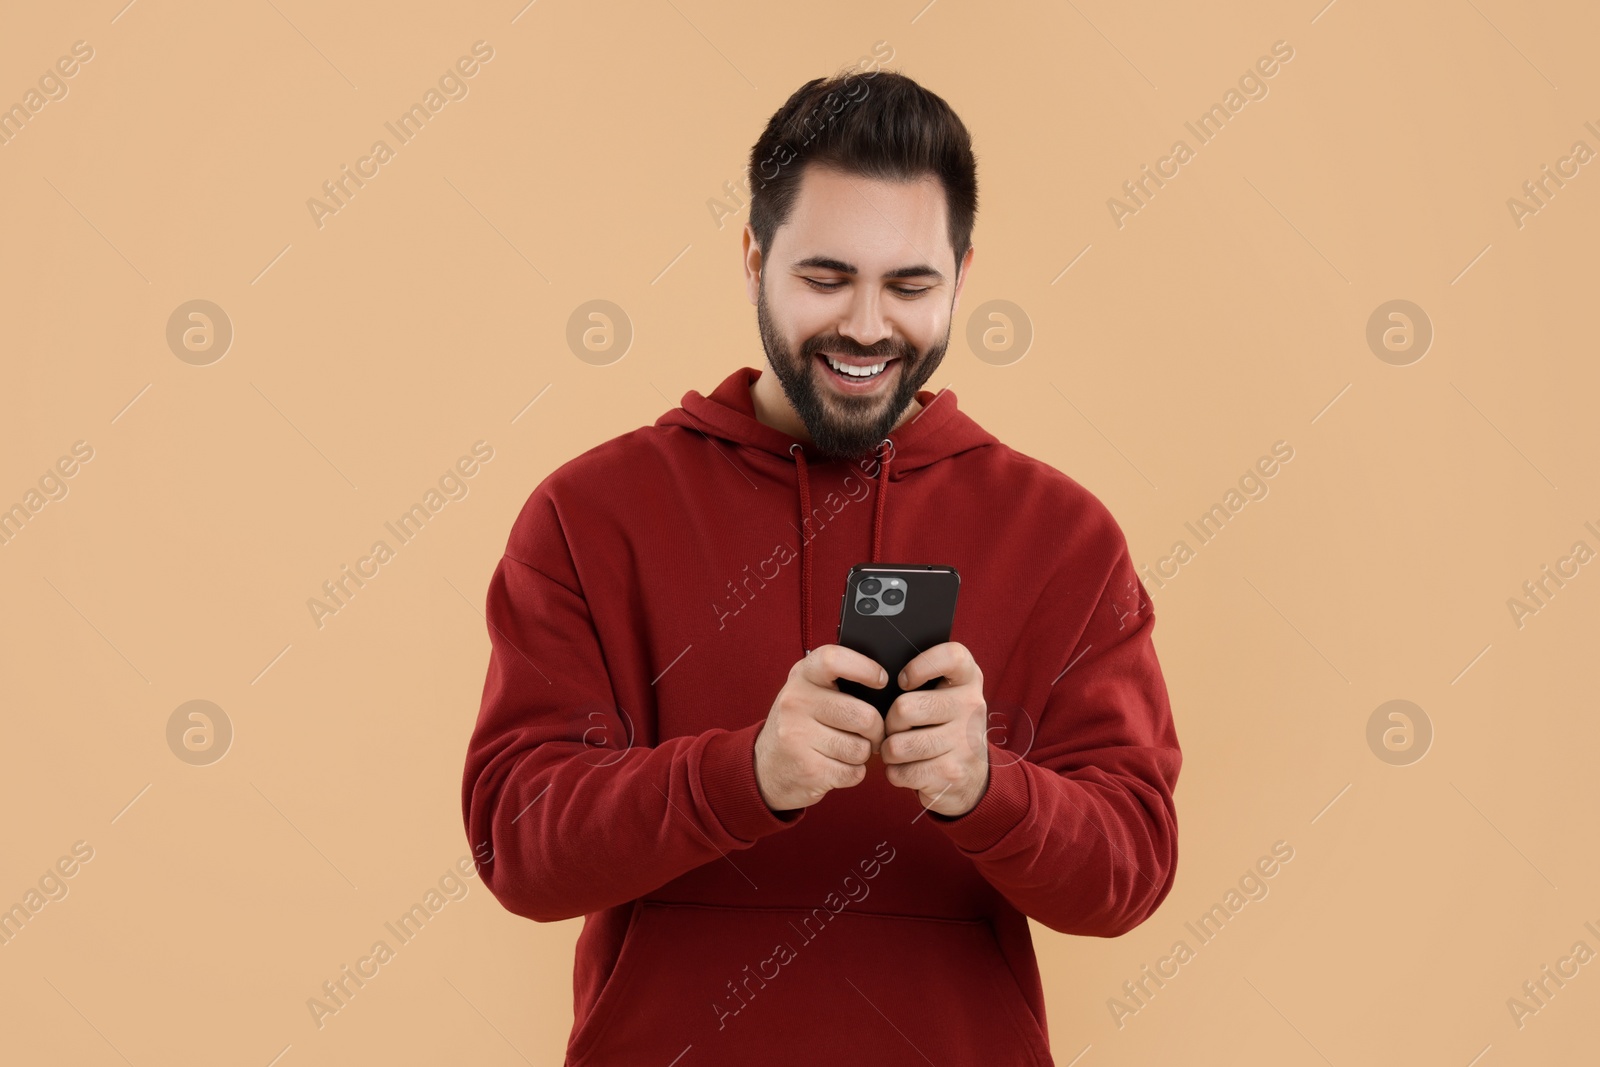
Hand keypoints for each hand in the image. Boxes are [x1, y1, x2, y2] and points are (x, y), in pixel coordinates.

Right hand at [754, 645, 887, 812]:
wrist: (765, 769)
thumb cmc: (801, 725)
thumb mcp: (809, 693)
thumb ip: (837, 682)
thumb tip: (887, 686)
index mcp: (801, 676)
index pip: (834, 660)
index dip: (864, 668)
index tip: (881, 680)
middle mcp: (795, 703)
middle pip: (864, 716)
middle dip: (877, 730)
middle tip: (872, 734)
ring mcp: (798, 738)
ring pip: (861, 748)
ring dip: (863, 754)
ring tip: (846, 750)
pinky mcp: (808, 770)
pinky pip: (854, 772)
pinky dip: (854, 773)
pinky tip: (838, 767)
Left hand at [880, 642, 989, 817]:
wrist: (971, 776)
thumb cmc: (943, 725)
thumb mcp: (945, 695)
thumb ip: (921, 681)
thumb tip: (874, 679)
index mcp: (969, 679)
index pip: (952, 657)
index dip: (920, 666)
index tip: (902, 682)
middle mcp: (971, 707)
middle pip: (904, 708)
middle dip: (889, 723)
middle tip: (895, 728)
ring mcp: (964, 742)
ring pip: (897, 745)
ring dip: (889, 751)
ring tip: (899, 750)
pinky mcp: (952, 773)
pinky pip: (901, 772)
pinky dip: (895, 773)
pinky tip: (907, 768)